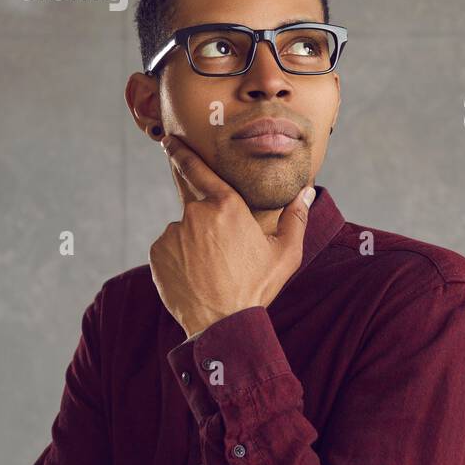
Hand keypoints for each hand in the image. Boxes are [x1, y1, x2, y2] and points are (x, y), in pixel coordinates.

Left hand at [149, 134, 312, 337]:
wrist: (222, 324)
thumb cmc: (257, 287)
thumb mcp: (285, 253)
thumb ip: (295, 218)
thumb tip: (306, 192)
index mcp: (227, 206)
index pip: (199, 170)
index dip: (182, 152)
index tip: (169, 141)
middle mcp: (196, 214)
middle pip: (199, 209)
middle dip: (210, 226)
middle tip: (223, 255)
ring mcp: (173, 234)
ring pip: (184, 230)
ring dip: (195, 243)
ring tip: (212, 270)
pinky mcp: (158, 254)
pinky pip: (170, 247)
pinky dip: (180, 257)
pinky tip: (197, 276)